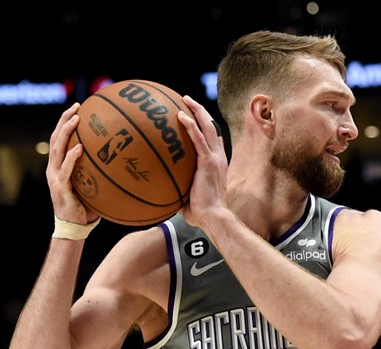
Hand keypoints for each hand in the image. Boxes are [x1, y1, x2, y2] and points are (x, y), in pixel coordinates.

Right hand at [46, 103, 94, 224]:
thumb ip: (101, 172)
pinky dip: (71, 157)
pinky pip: (65, 169)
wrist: (74, 227)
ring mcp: (55, 176)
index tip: (78, 108)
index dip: (66, 122)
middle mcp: (54, 167)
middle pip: (56, 137)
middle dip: (64, 119)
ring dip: (66, 131)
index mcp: (59, 165)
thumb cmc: (86, 207)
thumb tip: (125, 162)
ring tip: (76, 119)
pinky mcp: (60, 187)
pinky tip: (79, 147)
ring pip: (57, 148)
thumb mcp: (94, 185)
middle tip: (76, 106)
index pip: (60, 139)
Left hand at [176, 95, 229, 231]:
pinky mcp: (208, 161)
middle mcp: (219, 157)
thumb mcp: (189, 198)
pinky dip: (191, 126)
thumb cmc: (201, 214)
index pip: (213, 140)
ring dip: (197, 111)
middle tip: (188, 101)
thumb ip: (179, 191)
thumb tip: (161, 195)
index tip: (194, 118)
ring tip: (185, 99)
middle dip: (201, 112)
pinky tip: (180, 115)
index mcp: (217, 164)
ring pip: (208, 127)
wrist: (213, 217)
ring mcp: (215, 158)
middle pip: (212, 127)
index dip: (205, 127)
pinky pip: (198, 138)